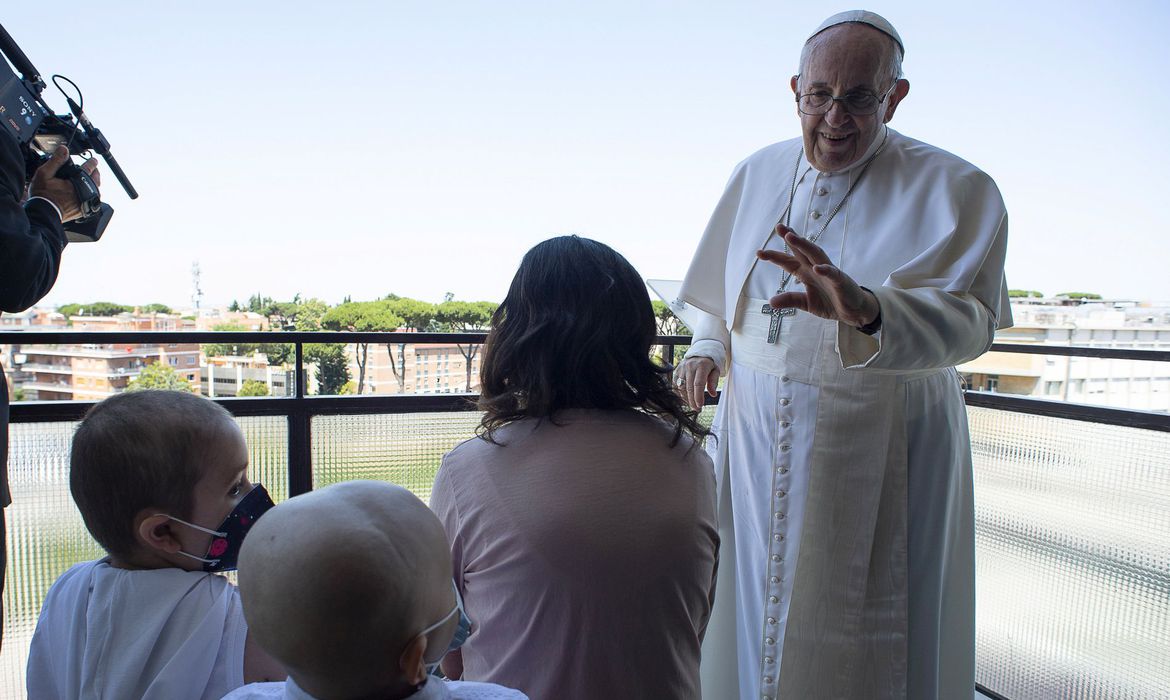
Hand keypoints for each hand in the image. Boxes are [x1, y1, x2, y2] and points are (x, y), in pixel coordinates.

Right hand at [29, 146, 100, 221]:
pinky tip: (85, 191)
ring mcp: (86, 201)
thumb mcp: (45, 174)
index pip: (88, 168)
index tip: (94, 160)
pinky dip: (90, 193)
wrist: (44, 213)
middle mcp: (85, 192)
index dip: (91, 163)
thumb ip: (56, 161)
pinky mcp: (84, 209)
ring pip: (95, 190)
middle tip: (93, 169)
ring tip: (90, 179)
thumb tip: (64, 149)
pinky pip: (92, 199)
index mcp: (78, 181)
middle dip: (95, 173)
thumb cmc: (43, 195)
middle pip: (96, 179)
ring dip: (93, 183)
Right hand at [675, 356, 719, 409]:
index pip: (698, 383)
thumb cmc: (708, 365)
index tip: (700, 405)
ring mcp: (681, 369)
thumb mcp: (715, 371)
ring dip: (686, 398)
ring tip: (692, 404)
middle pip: (689, 387)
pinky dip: (681, 393)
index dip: (698, 396)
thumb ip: (714, 382)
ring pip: (681, 388)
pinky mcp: (676, 371)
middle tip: (697, 409)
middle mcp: (690, 366)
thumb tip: (713, 394)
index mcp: (701, 365)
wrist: (697, 354)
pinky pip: (677, 385)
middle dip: (692, 400)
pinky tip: (686, 398)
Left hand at [756, 226, 878, 326]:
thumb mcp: (806, 303)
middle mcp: (815, 268)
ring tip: (791, 237)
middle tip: (779, 227)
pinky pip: (833, 273)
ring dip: (804, 245)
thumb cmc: (830, 301)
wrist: (852, 311)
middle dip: (790, 238)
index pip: (788, 261)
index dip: (775, 256)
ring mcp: (828, 272)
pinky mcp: (840, 281)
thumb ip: (790, 300)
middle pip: (802, 250)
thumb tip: (771, 302)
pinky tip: (817, 267)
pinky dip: (825, 270)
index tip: (759, 253)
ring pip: (816, 254)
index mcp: (806, 272)